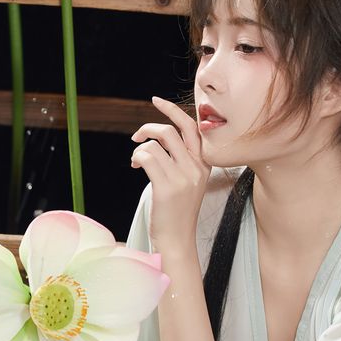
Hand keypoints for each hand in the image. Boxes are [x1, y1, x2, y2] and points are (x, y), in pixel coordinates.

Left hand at [130, 95, 210, 252]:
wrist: (177, 239)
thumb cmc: (177, 210)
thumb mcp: (188, 181)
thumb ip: (181, 159)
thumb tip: (158, 138)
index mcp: (204, 163)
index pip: (192, 127)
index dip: (173, 110)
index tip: (157, 101)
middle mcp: (197, 167)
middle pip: (170, 131)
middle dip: (148, 127)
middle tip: (136, 135)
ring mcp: (183, 177)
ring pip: (155, 143)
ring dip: (139, 148)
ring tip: (137, 161)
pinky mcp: (168, 187)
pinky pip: (146, 157)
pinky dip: (137, 157)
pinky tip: (136, 166)